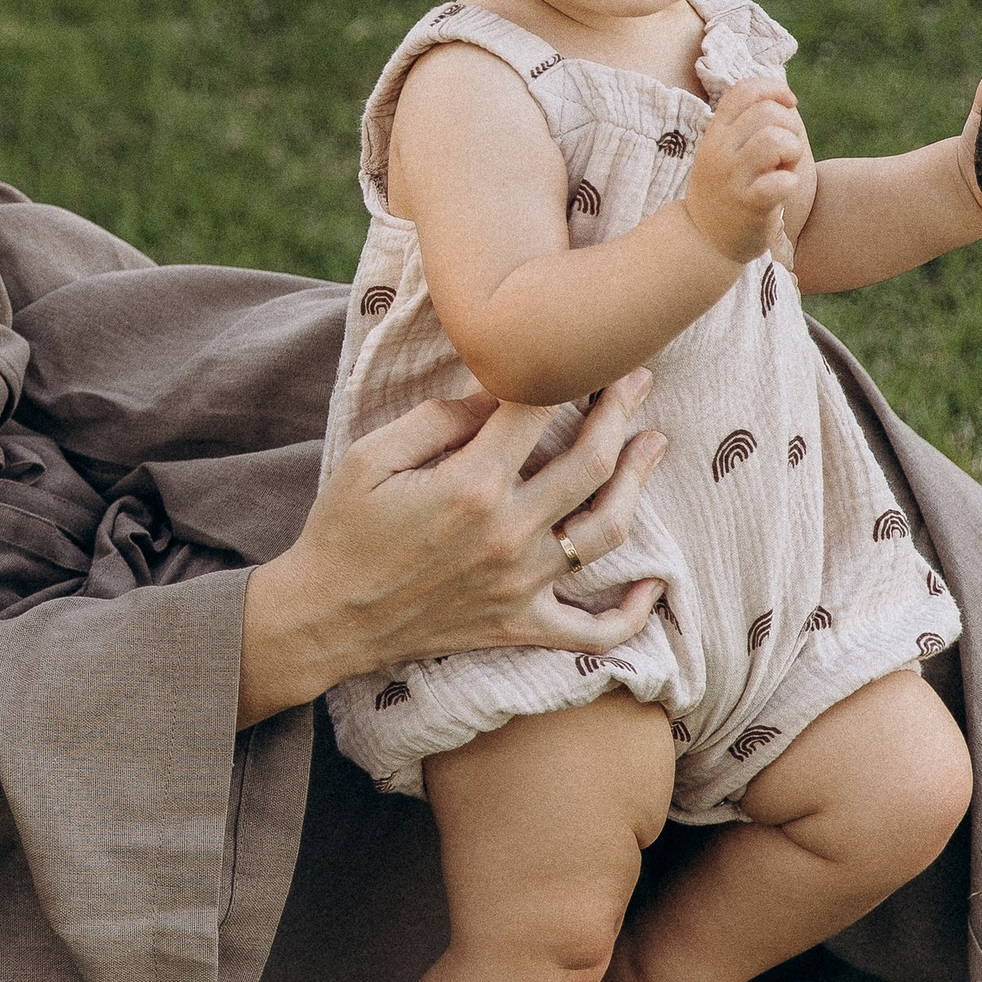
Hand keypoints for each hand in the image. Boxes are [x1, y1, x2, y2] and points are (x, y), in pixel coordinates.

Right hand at [237, 377, 668, 722]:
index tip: (584, 350)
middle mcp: (507, 534)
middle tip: (638, 379)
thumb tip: (495, 396)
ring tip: (653, 445)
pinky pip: (593, 631)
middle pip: (590, 463)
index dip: (567, 373)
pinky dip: (632, 614)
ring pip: (607, 531)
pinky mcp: (520, 626)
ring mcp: (520, 584)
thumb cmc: (342, 529)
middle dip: (620, 411)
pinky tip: (655, 587)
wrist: (326, 617)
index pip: (537, 412)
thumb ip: (436, 419)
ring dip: (639, 483)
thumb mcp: (368, 456)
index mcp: (470, 485)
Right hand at [684, 77, 807, 264]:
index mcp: (716, 132)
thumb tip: (784, 98)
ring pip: (774, 140)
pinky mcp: (748, 205)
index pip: (744, 90)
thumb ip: (747, 123)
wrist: (704, 240)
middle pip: (767, 112)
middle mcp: (719, 150)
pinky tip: (784, 189)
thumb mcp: (724, 150)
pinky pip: (778, 182)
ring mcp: (732, 177)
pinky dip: (790, 182)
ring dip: (792, 152)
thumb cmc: (726, 190)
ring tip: (785, 168)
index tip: (789, 105)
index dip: (774, 90)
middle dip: (790, 127)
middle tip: (785, 152)